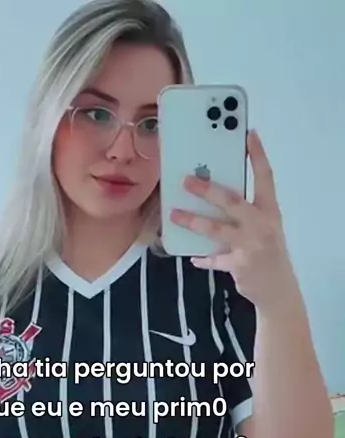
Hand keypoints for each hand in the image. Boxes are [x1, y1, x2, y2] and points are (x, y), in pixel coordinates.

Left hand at [170, 130, 298, 312]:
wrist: (278, 288)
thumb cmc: (268, 251)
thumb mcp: (265, 226)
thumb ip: (246, 210)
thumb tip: (215, 192)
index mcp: (270, 210)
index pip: (265, 177)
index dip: (257, 155)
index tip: (248, 134)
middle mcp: (262, 224)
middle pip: (232, 201)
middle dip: (208, 189)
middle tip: (186, 180)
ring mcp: (251, 245)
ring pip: (217, 229)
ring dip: (193, 221)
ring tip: (175, 214)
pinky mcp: (239, 265)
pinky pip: (214, 259)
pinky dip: (203, 258)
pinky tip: (193, 256)